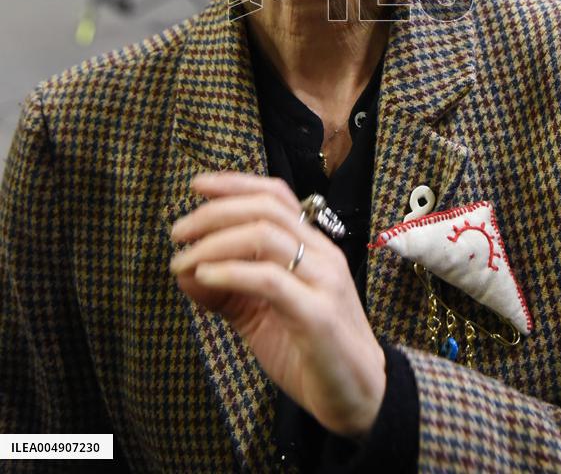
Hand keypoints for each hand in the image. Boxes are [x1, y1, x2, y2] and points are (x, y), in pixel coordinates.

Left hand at [170, 172, 385, 436]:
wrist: (361, 397)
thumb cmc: (310, 352)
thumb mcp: (260, 316)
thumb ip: (226, 290)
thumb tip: (184, 271)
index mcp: (313, 247)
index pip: (277, 196)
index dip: (236, 184)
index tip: (197, 186)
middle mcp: (322, 254)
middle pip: (266, 209)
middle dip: (214, 213)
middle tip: (178, 232)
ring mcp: (324, 281)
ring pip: (266, 236)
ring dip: (214, 243)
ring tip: (182, 260)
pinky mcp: (318, 315)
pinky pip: (270, 280)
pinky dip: (231, 273)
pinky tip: (204, 277)